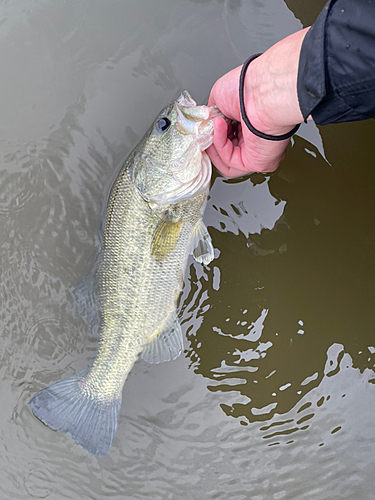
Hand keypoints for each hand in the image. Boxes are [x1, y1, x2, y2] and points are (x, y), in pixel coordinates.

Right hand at [207, 28, 309, 177]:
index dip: (214, 135)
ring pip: (226, 163)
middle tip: (206, 129)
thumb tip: (206, 123)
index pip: (230, 139)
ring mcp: (258, 153)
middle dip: (212, 142)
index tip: (205, 128)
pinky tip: (220, 126)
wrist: (262, 90)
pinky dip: (220, 144)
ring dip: (214, 145)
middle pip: (227, 153)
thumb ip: (212, 115)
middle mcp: (257, 140)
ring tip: (212, 126)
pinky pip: (230, 161)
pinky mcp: (257, 163)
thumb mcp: (220, 98)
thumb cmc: (249, 87)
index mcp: (252, 124)